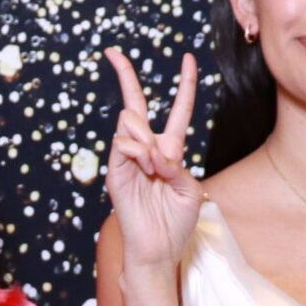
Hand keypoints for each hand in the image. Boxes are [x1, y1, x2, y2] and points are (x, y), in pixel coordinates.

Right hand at [104, 48, 203, 270]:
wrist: (159, 249)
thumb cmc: (177, 222)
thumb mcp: (190, 190)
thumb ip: (176, 165)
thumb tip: (150, 150)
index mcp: (171, 150)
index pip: (179, 109)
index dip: (186, 83)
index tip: (189, 57)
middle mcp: (148, 148)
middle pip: (135, 101)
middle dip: (124, 73)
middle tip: (114, 55)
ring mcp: (128, 159)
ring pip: (130, 121)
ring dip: (145, 136)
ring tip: (154, 164)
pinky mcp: (116, 171)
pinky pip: (122, 145)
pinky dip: (137, 152)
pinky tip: (146, 166)